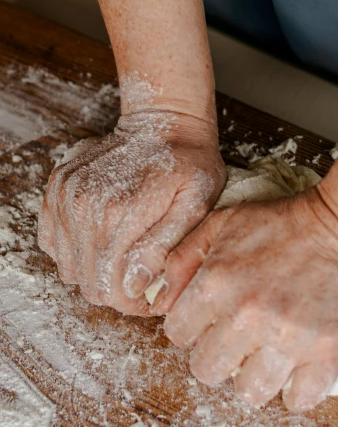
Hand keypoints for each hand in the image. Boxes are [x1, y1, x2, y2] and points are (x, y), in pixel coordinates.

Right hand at [38, 110, 225, 313]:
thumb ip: (164, 247)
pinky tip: (102, 238)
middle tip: (140, 280)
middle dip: (116, 291)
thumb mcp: (194, 205)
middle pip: (88, 283)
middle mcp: (83, 206)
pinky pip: (53, 242)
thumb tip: (135, 285)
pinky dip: (76, 250)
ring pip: (69, 268)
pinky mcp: (57, 189)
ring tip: (124, 258)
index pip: (111, 289)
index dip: (132, 303)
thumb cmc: (188, 164)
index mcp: (118, 214)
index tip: (150, 296)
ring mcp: (66, 196)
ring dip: (95, 271)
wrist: (165, 123)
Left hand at [152, 188, 337, 410]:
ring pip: (249, 392)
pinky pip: (299, 399)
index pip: (177, 335)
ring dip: (254, 378)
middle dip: (217, 357)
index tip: (209, 322)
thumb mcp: (222, 223)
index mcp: (217, 283)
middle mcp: (248, 316)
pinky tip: (297, 370)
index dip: (190, 329)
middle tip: (237, 341)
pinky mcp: (327, 351)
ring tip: (266, 357)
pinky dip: (297, 391)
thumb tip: (159, 300)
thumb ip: (182, 258)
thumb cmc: (283, 223)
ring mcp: (289, 338)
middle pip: (207, 371)